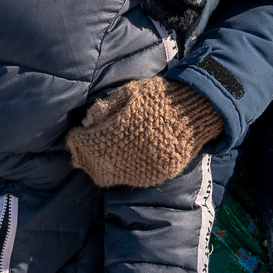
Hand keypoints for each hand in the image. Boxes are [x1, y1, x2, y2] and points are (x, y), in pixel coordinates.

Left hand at [67, 77, 223, 188]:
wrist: (196, 108)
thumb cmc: (159, 96)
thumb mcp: (129, 92)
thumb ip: (105, 108)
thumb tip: (88, 123)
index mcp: (121, 131)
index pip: (88, 145)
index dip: (77, 142)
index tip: (76, 137)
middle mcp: (131, 153)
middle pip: (97, 166)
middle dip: (87, 159)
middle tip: (81, 154)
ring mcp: (146, 167)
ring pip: (113, 177)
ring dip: (102, 169)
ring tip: (98, 160)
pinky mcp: (159, 174)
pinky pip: (133, 179)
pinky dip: (123, 173)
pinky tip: (120, 163)